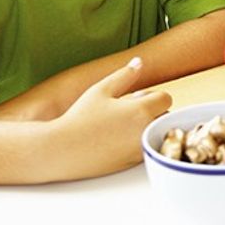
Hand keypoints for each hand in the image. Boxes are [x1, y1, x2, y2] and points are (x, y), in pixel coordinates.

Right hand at [44, 58, 171, 180]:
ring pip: (156, 133)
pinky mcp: (132, 163)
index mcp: (141, 110)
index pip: (165, 98)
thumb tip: (139, 61)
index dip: (152, 96)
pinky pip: (146, 149)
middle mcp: (145, 130)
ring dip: (147, 127)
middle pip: (165, 116)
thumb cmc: (78, 118)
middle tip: (128, 112)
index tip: (136, 99)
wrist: (59, 150)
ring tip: (122, 126)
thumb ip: (125, 75)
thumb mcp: (101, 90)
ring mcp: (140, 149)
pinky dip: (139, 143)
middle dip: (153, 111)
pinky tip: (117, 140)